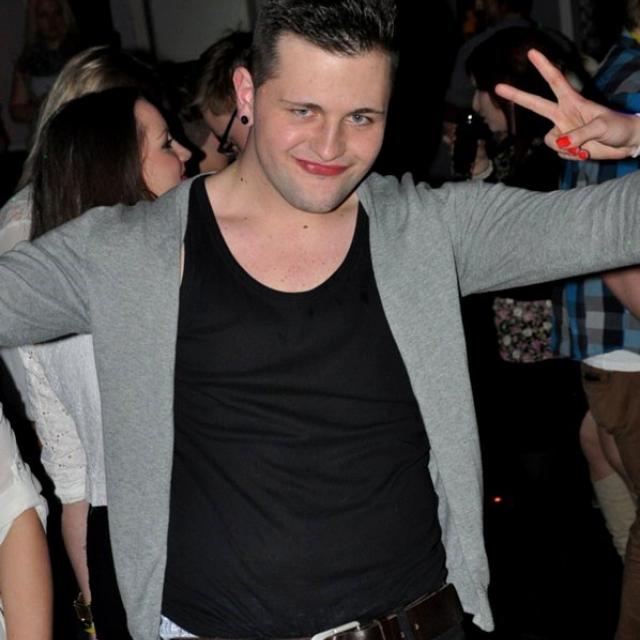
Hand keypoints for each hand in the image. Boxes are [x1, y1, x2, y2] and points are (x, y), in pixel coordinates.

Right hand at [494, 49, 639, 160]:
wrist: (625, 143)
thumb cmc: (617, 127)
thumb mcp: (601, 126)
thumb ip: (579, 134)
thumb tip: (562, 144)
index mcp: (573, 102)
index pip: (556, 81)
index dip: (544, 67)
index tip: (532, 53)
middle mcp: (564, 115)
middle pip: (536, 105)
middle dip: (517, 95)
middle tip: (498, 87)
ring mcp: (563, 132)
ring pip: (550, 141)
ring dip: (566, 148)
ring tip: (584, 148)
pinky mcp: (565, 147)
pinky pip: (559, 153)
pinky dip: (570, 156)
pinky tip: (584, 153)